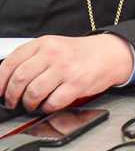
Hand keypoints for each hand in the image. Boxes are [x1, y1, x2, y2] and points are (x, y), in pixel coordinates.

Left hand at [0, 35, 133, 112]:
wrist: (109, 53)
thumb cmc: (78, 53)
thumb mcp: (53, 46)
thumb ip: (31, 59)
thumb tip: (6, 82)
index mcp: (43, 43)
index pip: (10, 63)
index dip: (0, 82)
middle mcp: (53, 54)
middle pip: (19, 79)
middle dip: (12, 96)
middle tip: (13, 102)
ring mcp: (65, 68)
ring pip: (34, 92)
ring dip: (29, 104)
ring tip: (32, 104)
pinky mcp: (77, 83)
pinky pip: (53, 102)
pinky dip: (47, 108)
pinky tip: (49, 104)